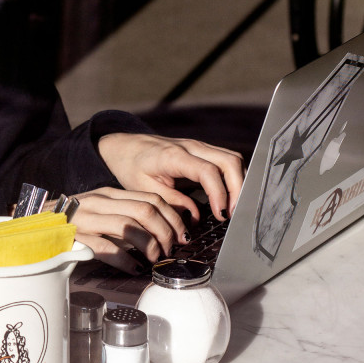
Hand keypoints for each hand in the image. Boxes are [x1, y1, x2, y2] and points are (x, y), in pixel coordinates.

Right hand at [70, 185, 194, 271]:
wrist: (32, 224)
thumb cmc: (70, 222)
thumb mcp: (100, 210)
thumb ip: (124, 214)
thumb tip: (159, 230)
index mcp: (109, 194)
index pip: (152, 199)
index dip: (173, 218)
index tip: (182, 234)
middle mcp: (99, 202)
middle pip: (145, 211)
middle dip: (165, 233)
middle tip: (170, 250)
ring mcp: (86, 219)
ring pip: (129, 227)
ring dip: (149, 246)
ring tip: (153, 259)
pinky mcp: (75, 238)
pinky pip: (106, 248)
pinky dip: (125, 260)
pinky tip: (133, 268)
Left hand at [97, 132, 244, 222]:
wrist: (125, 147)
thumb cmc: (131, 167)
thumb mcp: (144, 189)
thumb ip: (172, 202)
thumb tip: (196, 216)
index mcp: (173, 156)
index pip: (208, 171)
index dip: (219, 193)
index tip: (221, 214)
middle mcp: (191, 147)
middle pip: (229, 161)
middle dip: (238, 189)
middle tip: (232, 214)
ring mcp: (199, 146)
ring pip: (233, 158)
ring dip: (239, 183)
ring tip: (232, 209)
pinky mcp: (202, 151)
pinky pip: (227, 160)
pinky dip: (233, 178)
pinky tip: (229, 197)